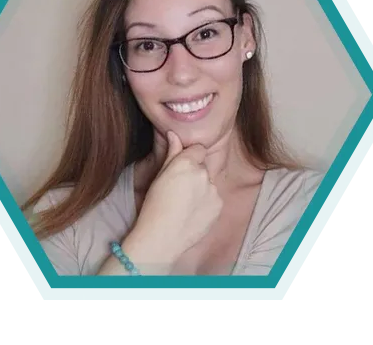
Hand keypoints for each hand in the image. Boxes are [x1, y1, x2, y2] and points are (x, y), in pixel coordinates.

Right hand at [132, 130, 222, 263]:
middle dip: (194, 174)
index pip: (198, 149)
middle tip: (180, 189)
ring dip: (201, 189)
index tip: (182, 167)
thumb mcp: (159, 176)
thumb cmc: (154, 205)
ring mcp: (213, 191)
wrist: (161, 237)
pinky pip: (214, 199)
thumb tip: (174, 134)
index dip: (190, 157)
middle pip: (202, 167)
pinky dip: (206, 203)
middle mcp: (203, 174)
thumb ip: (172, 153)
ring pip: (208, 184)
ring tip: (185, 204)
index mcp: (187, 163)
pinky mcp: (218, 206)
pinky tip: (192, 213)